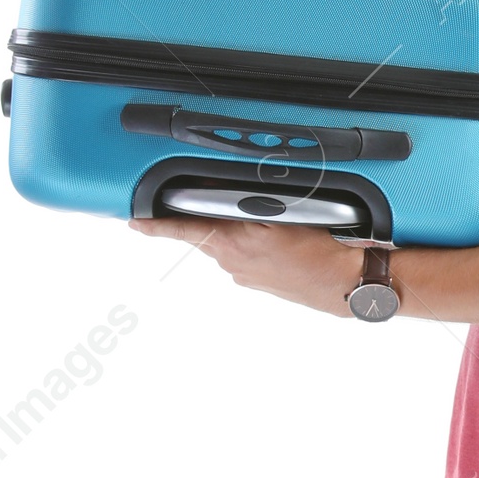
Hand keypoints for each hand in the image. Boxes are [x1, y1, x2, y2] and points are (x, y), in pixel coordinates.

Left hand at [132, 214, 360, 317]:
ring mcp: (244, 274)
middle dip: (215, 216)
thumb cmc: (319, 251)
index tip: (136, 224)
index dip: (158, 226)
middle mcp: (233, 263)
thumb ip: (248, 201)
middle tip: (241, 208)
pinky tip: (280, 243)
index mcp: (233, 244)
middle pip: (207, 232)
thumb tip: (224, 194)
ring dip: (240, 230)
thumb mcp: (283, 213)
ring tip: (274, 227)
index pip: (185, 230)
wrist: (342, 283)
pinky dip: (254, 245)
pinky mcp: (256, 281)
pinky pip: (244, 256)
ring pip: (227, 242)